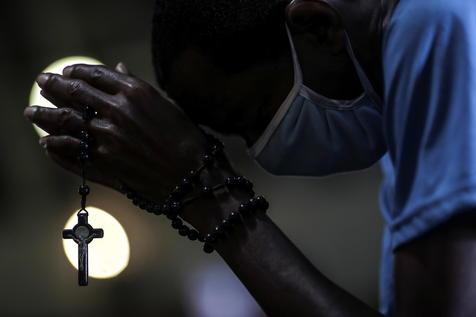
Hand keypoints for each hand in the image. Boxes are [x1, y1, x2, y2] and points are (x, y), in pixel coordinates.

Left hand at [24, 63, 208, 201]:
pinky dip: (55, 149)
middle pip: (74, 94)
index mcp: (134, 92)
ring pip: (65, 122)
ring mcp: (107, 139)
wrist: (193, 176)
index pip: (95, 74)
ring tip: (32, 113)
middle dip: (54, 86)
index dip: (76, 71)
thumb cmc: (186, 137)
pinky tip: (47, 144)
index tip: (67, 71)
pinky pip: (70, 153)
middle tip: (42, 83)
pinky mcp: (104, 163)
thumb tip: (118, 68)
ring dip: (45, 116)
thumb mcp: (166, 104)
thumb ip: (138, 86)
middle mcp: (117, 112)